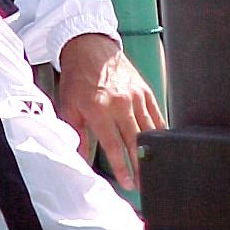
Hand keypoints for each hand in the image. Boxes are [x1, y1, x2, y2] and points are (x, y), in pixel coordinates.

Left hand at [59, 33, 165, 189]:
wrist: (89, 46)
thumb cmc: (77, 76)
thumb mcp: (69, 105)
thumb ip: (77, 134)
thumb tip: (80, 158)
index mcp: (98, 108)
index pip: (114, 145)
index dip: (122, 167)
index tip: (127, 183)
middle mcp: (119, 102)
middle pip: (135, 141)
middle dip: (140, 166)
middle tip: (144, 184)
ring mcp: (135, 95)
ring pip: (150, 130)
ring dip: (152, 153)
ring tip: (153, 170)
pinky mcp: (144, 90)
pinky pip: (156, 115)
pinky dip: (160, 132)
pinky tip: (161, 146)